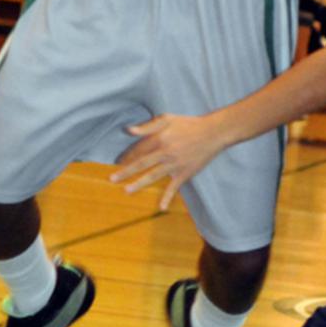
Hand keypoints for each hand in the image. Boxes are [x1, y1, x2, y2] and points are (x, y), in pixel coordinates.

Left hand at [110, 114, 227, 210]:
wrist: (213, 133)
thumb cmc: (189, 124)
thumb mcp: (167, 118)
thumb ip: (148, 126)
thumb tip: (129, 130)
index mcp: (159, 138)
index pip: (138, 149)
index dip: (127, 156)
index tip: (118, 162)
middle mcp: (165, 152)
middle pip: (141, 163)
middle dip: (126, 172)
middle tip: (112, 179)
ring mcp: (175, 164)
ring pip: (153, 175)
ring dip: (139, 184)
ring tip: (127, 191)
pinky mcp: (185, 173)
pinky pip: (174, 187)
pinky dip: (168, 197)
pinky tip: (162, 207)